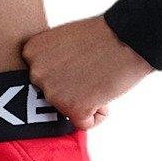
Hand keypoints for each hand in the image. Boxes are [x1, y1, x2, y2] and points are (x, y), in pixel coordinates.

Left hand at [20, 16, 153, 129]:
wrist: (130, 38)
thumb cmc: (103, 36)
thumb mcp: (63, 39)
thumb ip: (49, 60)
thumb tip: (49, 83)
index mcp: (31, 52)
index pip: (42, 77)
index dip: (65, 73)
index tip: (79, 60)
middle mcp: (36, 73)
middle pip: (52, 95)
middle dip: (73, 88)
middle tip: (91, 69)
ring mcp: (53, 93)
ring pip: (67, 111)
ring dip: (86, 100)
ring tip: (99, 77)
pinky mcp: (73, 109)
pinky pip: (85, 124)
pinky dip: (98, 114)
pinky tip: (105, 92)